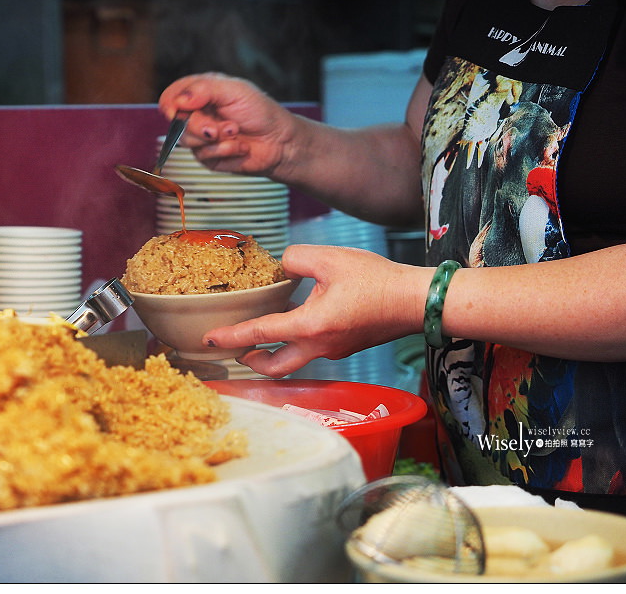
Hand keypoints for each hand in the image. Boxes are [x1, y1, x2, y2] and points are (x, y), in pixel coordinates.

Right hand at [158, 72, 296, 177]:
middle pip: (177, 123)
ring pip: (189, 142)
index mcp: (200, 94)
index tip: (178, 110)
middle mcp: (198, 115)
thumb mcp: (234, 90)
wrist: (280, 141)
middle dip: (200, 126)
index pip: (171, 97)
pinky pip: (205, 158)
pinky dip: (225, 151)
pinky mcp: (210, 158)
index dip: (170, 104)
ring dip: (216, 139)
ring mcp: (202, 139)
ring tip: (236, 133)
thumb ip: (204, 89)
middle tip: (221, 127)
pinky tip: (240, 147)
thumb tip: (178, 101)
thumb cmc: (260, 112)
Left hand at [203, 244, 429, 377]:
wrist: (417, 300)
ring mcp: (333, 351)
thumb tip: (282, 267)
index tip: (208, 339)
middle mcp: (319, 346)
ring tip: (262, 333)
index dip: (230, 336)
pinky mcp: (345, 348)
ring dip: (273, 352)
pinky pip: (312, 351)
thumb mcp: (329, 258)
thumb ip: (295, 259)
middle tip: (235, 349)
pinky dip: (296, 341)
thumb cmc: (376, 280)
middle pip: (274, 367)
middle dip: (250, 361)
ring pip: (293, 361)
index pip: (259, 334)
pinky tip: (298, 319)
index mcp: (310, 326)